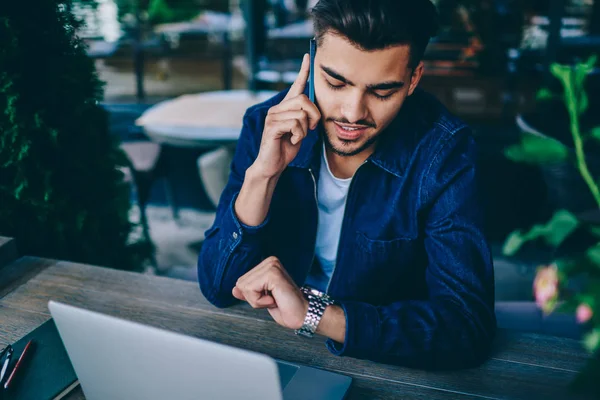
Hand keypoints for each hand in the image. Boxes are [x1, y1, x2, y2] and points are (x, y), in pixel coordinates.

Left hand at [232, 257, 307, 329]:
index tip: (270, 298)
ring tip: (274, 299)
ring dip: (258, 300)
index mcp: (267, 265)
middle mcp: (270, 261)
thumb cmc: (286, 307)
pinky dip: (260, 301)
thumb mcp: (262, 299)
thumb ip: (248, 292)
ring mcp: (272, 265)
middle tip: (273, 299)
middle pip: (241, 283)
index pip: (242, 281)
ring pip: (244, 287)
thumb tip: (234, 289)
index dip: (252, 296)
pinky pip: (251, 290)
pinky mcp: (273, 273)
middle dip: (254, 298)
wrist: (302, 315)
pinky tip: (275, 300)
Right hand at [251, 54, 320, 178]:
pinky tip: (292, 140)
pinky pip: (295, 123)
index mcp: (285, 107)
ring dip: (305, 129)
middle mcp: (277, 108)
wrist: (273, 165)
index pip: (296, 85)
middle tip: (312, 128)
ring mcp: (273, 116)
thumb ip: (306, 117)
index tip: (308, 55)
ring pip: (301, 113)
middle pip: (304, 100)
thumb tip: (314, 108)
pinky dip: (299, 134)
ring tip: (298, 136)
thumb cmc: (286, 148)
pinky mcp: (272, 126)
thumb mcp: (301, 130)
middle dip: (314, 115)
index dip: (303, 71)